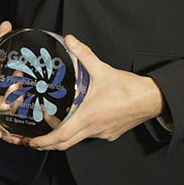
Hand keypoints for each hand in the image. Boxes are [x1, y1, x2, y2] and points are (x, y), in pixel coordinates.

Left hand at [23, 35, 165, 150]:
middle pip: (64, 144)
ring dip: (61, 135)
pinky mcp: (109, 133)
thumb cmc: (129, 88)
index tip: (30, 142)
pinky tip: (72, 119)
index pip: (60, 136)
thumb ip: (83, 54)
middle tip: (31, 140)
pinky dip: (77, 130)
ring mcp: (102, 133)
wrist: (153, 99)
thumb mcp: (102, 69)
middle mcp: (93, 129)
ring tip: (48, 124)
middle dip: (46, 144)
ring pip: (76, 139)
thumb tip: (69, 40)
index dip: (43, 142)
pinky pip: (88, 135)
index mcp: (88, 117)